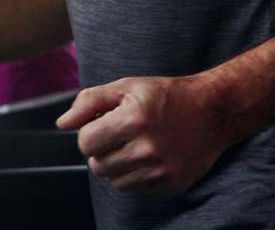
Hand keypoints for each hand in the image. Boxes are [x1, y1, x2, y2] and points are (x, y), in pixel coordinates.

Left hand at [56, 74, 234, 194]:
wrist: (212, 111)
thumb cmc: (166, 95)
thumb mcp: (127, 86)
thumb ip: (90, 101)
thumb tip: (62, 123)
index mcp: (134, 119)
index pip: (86, 142)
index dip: (90, 131)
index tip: (103, 122)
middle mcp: (147, 148)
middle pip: (97, 165)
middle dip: (102, 149)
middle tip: (119, 133)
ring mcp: (160, 170)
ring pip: (114, 180)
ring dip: (117, 164)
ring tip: (135, 144)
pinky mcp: (170, 185)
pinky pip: (135, 189)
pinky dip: (136, 175)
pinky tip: (150, 155)